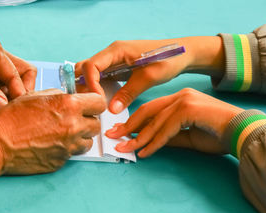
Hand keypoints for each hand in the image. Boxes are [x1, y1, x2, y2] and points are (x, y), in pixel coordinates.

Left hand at [0, 36, 36, 108]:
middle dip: (21, 90)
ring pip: (15, 78)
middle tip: (14, 106)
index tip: (16, 108)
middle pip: (23, 72)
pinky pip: (3, 81)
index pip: (19, 72)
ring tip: (4, 106)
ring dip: (12, 93)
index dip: (20, 91)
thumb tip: (4, 105)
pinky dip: (2, 92)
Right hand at [0, 89, 105, 174]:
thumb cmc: (12, 118)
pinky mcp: (62, 161)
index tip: (91, 106)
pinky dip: (67, 149)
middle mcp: (73, 126)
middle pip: (96, 125)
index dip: (95, 104)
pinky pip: (73, 154)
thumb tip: (74, 98)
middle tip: (74, 120)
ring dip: (80, 137)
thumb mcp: (37, 96)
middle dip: (88, 121)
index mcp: (69, 106)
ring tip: (62, 133)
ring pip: (88, 142)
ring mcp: (69, 146)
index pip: (100, 104)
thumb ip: (61, 96)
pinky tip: (52, 144)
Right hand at [76, 36, 224, 113]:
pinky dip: (98, 89)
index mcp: (117, 50)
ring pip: (91, 73)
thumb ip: (128, 93)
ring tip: (94, 104)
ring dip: (88, 88)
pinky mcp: (118, 68)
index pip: (91, 66)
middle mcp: (111, 53)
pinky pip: (101, 78)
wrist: (182, 54)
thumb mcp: (149, 77)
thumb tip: (111, 109)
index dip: (91, 84)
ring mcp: (113, 60)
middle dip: (83, 86)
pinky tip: (102, 101)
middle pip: (85, 68)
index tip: (98, 100)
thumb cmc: (168, 59)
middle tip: (90, 104)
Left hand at [105, 88, 242, 157]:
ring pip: (155, 121)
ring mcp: (185, 100)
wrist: (242, 133)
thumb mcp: (188, 137)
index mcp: (180, 99)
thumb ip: (169, 137)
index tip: (122, 134)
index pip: (152, 110)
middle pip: (148, 111)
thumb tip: (149, 142)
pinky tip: (145, 152)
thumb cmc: (219, 135)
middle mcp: (181, 96)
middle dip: (129, 126)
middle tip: (113, 137)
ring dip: (138, 137)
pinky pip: (167, 128)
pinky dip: (155, 142)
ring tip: (124, 148)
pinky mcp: (189, 108)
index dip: (135, 122)